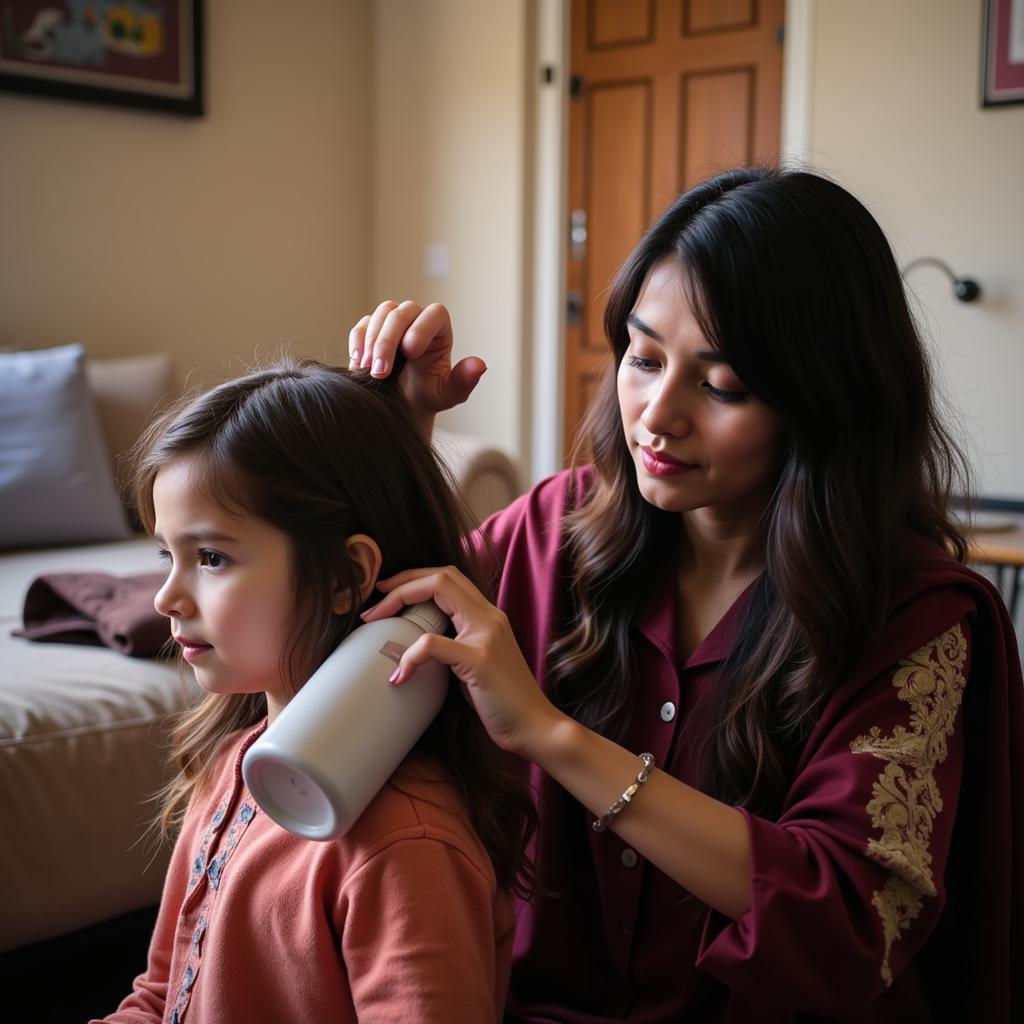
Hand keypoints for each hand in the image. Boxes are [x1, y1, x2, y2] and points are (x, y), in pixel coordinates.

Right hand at [348, 301, 485, 431]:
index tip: (411, 352)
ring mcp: (392, 322)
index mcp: (440, 329)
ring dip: (372, 340)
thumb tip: (480, 366)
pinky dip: (358, 341)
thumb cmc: (427, 395)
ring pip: (381, 314)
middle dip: (388, 341)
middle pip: (402, 313)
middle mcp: (416, 319)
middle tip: (381, 371)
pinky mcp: (370, 330)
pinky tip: (359, 362)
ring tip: (370, 370)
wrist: (401, 404)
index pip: (434, 314)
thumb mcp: (446, 394)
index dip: (422, 328)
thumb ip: (463, 381)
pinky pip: (362, 326)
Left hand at [360, 566, 564, 758]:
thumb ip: (454, 648)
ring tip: (375, 620)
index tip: (386, 594)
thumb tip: (417, 649)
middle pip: (442, 574)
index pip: (449, 577)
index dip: (414, 579)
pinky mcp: (479, 659)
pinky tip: (399, 677)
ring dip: (399, 600)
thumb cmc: (503, 702)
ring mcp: (486, 635)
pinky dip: (409, 656)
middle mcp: (490, 617)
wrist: (535, 727)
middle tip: (374, 602)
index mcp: (489, 617)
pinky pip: (432, 644)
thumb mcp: (475, 665)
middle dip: (403, 580)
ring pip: (439, 590)